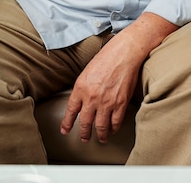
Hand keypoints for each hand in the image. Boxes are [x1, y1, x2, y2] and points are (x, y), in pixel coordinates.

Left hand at [60, 12, 177, 142]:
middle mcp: (91, 98)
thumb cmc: (108, 57)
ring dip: (100, 135)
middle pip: (85, 123)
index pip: (71, 111)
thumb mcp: (88, 71)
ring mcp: (106, 102)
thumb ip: (83, 88)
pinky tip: (113, 129)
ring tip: (101, 137)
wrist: (124, 52)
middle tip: (84, 138)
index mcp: (80, 88)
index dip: (67, 123)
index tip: (65, 130)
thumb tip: (82, 100)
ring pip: (100, 127)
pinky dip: (114, 128)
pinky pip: (115, 122)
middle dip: (84, 133)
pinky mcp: (120, 103)